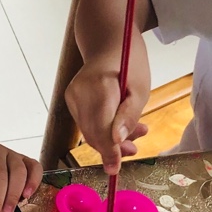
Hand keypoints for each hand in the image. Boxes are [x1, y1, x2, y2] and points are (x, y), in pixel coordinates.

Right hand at [64, 35, 150, 173]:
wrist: (109, 43)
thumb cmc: (129, 62)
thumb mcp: (141, 89)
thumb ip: (129, 116)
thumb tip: (117, 142)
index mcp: (99, 87)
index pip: (101, 128)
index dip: (109, 152)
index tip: (115, 169)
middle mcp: (79, 93)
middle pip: (92, 133)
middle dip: (111, 149)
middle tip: (134, 150)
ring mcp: (72, 96)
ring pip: (89, 131)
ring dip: (110, 140)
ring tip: (135, 136)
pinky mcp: (70, 100)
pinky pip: (86, 124)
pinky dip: (102, 130)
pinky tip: (120, 126)